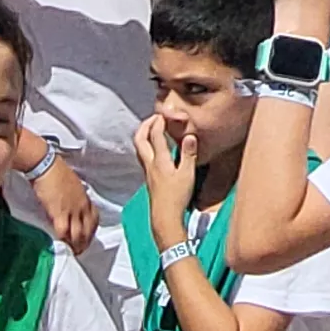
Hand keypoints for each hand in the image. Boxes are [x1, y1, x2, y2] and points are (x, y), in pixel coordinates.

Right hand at [25, 144, 99, 252]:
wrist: (46, 166)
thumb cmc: (55, 171)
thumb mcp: (71, 184)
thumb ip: (73, 196)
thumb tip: (69, 204)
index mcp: (85, 198)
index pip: (94, 218)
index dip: (92, 229)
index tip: (88, 236)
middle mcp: (81, 206)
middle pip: (88, 229)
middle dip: (86, 242)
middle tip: (81, 251)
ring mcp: (72, 210)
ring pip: (78, 234)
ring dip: (77, 245)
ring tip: (74, 253)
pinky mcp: (59, 213)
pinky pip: (64, 232)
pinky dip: (64, 240)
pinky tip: (62, 246)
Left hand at [136, 114, 195, 232]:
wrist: (164, 217)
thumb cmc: (177, 196)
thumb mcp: (187, 174)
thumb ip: (188, 154)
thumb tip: (190, 135)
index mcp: (160, 160)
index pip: (156, 135)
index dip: (159, 122)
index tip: (164, 114)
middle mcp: (150, 164)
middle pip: (140, 139)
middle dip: (144, 125)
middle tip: (153, 118)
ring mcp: (148, 172)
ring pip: (139, 148)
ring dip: (143, 135)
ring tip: (152, 129)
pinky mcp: (149, 179)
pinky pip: (143, 156)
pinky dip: (147, 146)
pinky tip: (156, 150)